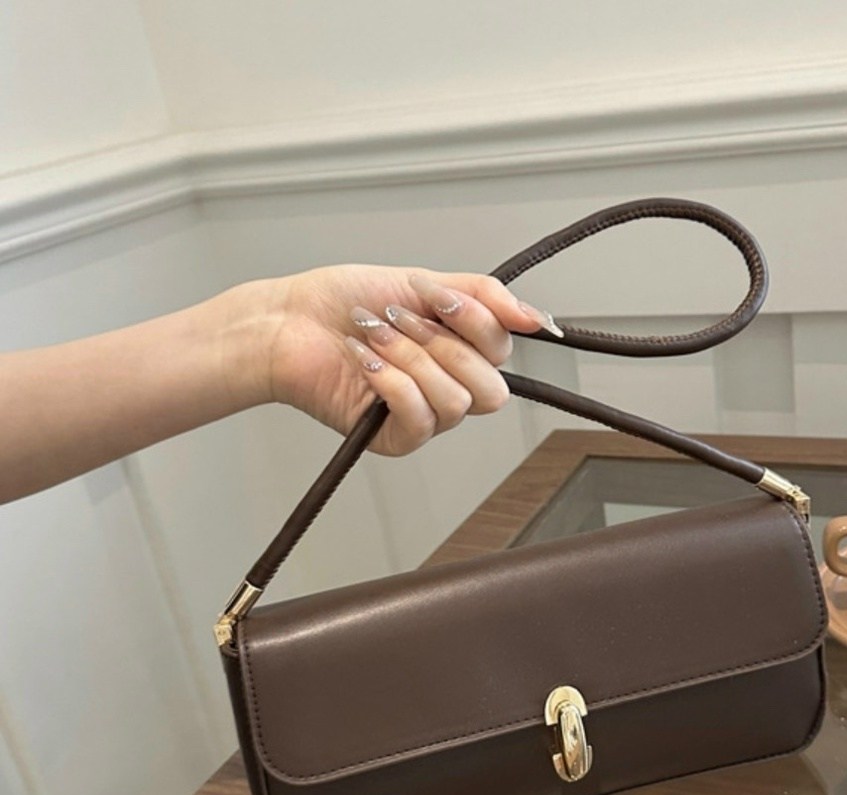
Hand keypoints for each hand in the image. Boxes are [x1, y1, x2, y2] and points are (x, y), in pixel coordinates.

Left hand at [230, 264, 560, 455]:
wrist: (288, 320)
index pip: (502, 353)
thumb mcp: (424, 283)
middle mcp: (447, 387)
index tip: (437, 297)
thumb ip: (484, 297)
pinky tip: (364, 361)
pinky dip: (391, 382)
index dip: (476, 323)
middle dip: (444, 345)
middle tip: (400, 318)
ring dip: (411, 360)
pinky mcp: (394, 438)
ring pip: (456, 403)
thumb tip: (537, 319)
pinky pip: (420, 419)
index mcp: (459, 351)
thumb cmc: (344, 301)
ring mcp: (422, 417)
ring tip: (375, 336)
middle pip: (491, 389)